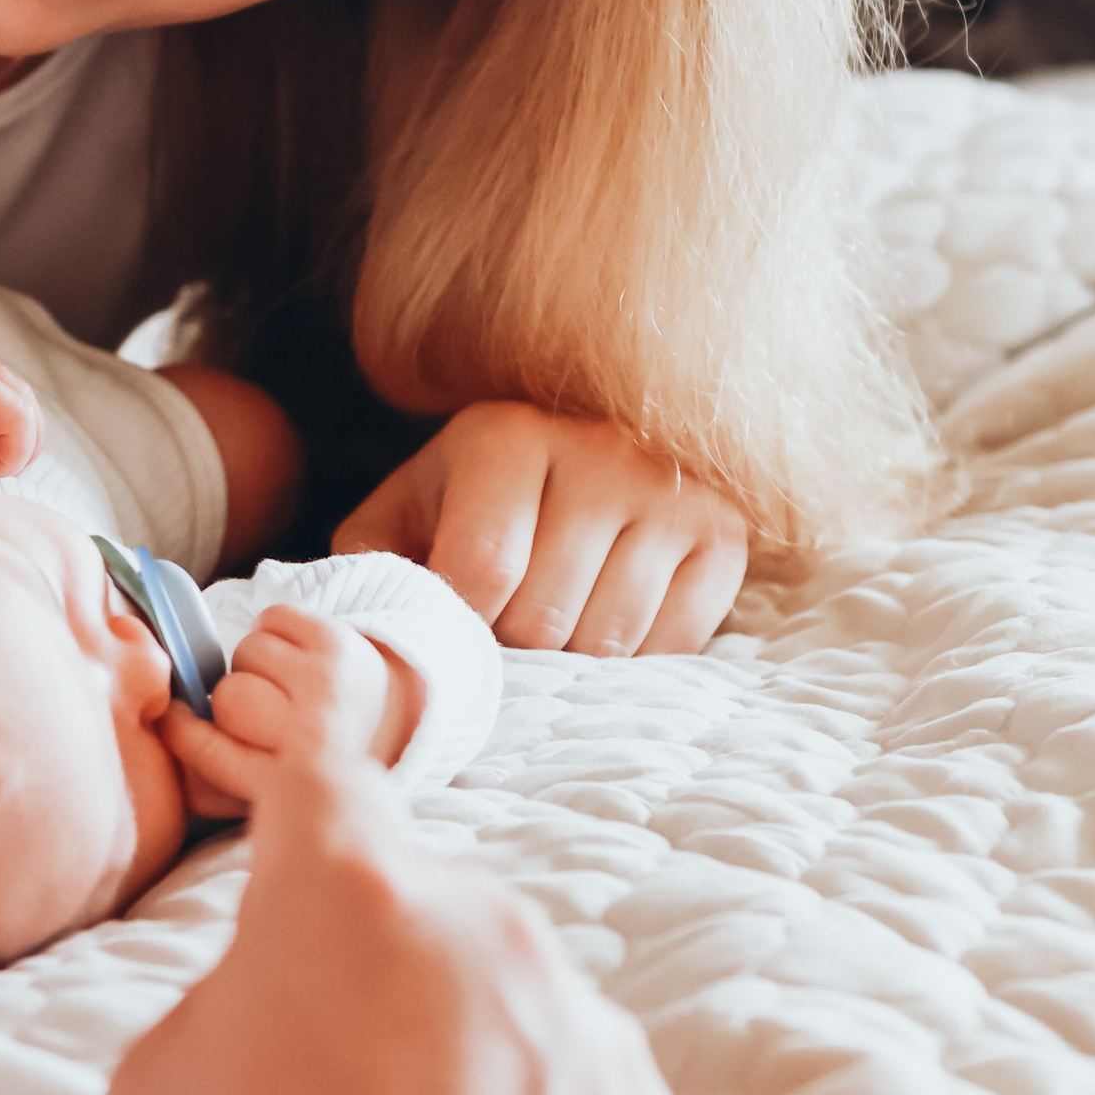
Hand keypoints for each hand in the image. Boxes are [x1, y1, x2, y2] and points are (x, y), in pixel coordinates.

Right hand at [106, 749, 699, 1094]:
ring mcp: (594, 1044)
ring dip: (463, 1058)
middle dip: (376, 964)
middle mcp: (496, 937)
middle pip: (428, 906)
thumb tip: (292, 984)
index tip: (306, 771)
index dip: (303, 782)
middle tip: (317, 1092)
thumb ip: (236, 987)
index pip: (328, 777)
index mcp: (354, 896)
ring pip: (514, 1007)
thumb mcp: (153, 1088)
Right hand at [161, 605, 405, 820]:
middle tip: (257, 710)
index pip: (215, 755)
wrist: (392, 721)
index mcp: (293, 782)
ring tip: (283, 682)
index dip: (184, 734)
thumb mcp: (274, 781)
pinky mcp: (338, 642)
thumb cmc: (316, 752)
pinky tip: (297, 655)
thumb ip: (220, 769)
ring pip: (247, 653)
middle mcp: (312, 735)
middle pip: (229, 701)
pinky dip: (276, 630)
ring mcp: (328, 683)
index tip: (173, 721)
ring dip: (255, 664)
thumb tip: (170, 728)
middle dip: (230, 701)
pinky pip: (272, 618)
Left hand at [337, 403, 747, 652]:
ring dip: (571, 660)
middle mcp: (598, 449)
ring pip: (610, 639)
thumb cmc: (475, 503)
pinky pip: (675, 643)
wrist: (583, 457)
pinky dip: (636, 660)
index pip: (483, 571)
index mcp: (505, 434)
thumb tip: (372, 636)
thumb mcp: (405, 515)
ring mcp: (670, 490)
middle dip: (512, 649)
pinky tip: (607, 621)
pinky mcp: (723, 532)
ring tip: (554, 624)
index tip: (455, 630)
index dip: (461, 627)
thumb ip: (373, 566)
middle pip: (545, 615)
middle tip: (505, 633)